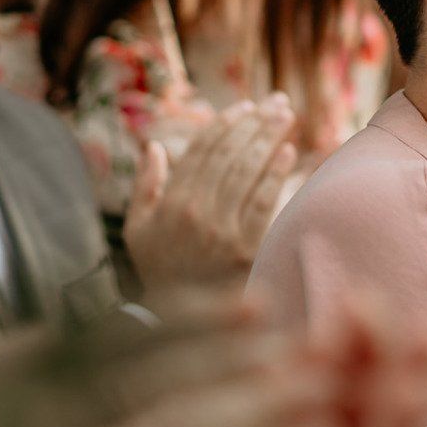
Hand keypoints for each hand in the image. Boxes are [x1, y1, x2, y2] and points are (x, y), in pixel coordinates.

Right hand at [125, 96, 297, 290]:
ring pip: (248, 171)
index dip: (225, 124)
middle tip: (275, 102)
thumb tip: (155, 146)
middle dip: (254, 122)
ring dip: (269, 138)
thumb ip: (144, 187)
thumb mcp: (137, 230)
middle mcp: (195, 212)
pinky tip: (288, 153)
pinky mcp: (247, 248)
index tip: (244, 107)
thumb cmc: (160, 270)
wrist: (181, 324)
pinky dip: (276, 174)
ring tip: (285, 116)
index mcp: (170, 203)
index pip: (201, 151)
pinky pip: (264, 201)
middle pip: (229, 154)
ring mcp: (222, 230)